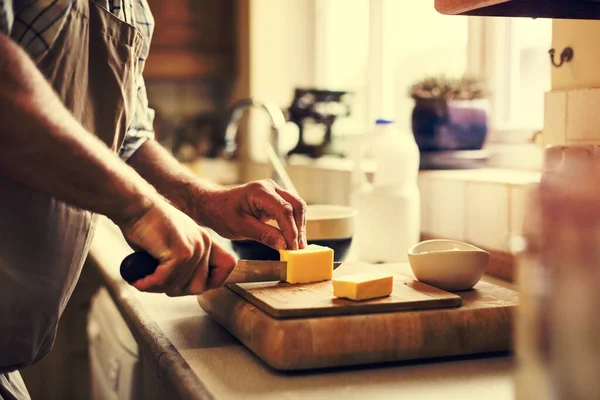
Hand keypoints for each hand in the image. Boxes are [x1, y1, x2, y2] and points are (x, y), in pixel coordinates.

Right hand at [116, 199, 236, 295]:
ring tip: (143, 279)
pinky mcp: (180, 252)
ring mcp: (194, 248)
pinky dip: (149, 284)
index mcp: (205, 241)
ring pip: (180, 287)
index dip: (211, 281)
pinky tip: (138, 279)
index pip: (227, 266)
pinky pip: (166, 281)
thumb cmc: (146, 225)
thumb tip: (180, 287)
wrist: (135, 206)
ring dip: (158, 287)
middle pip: (199, 287)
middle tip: (155, 283)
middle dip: (174, 289)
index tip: (185, 284)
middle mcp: (204, 244)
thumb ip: (182, 263)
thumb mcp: (172, 244)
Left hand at [189, 179, 306, 249]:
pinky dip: (294, 224)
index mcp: (260, 191)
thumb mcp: (240, 228)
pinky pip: (291, 210)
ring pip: (297, 207)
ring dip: (300, 226)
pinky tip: (293, 238)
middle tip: (299, 249)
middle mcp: (270, 187)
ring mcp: (274, 192)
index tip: (293, 247)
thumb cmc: (222, 214)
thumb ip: (264, 235)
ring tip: (298, 246)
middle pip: (296, 205)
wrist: (213, 205)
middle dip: (300, 228)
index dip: (291, 229)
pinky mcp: (275, 199)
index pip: (284, 210)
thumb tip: (284, 245)